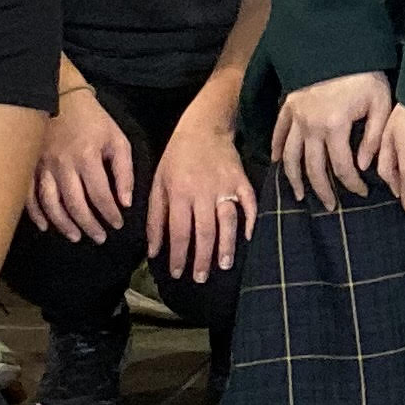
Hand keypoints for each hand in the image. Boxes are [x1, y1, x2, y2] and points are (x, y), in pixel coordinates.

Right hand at [30, 81, 136, 241]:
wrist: (60, 97)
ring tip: (76, 237)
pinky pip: (29, 195)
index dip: (109, 214)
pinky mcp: (30, 165)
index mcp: (87, 157)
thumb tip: (125, 201)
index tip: (117, 224)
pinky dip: (36, 213)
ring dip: (63, 224)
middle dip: (88, 225)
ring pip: (51, 203)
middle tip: (99, 238)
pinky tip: (46, 226)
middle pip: (75, 204)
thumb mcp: (117, 139)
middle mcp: (63, 164)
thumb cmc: (93, 120)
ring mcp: (43, 166)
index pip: (100, 195)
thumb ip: (124, 171)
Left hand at [150, 104, 257, 282]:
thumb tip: (153, 250)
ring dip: (226, 245)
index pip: (179, 231)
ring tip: (224, 265)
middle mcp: (202, 192)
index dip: (178, 255)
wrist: (204, 126)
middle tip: (201, 278)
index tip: (177, 273)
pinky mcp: (241, 180)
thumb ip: (155, 217)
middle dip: (202, 258)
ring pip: (227, 221)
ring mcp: (225, 186)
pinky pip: (249, 203)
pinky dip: (251, 220)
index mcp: (179, 192)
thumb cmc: (176, 157)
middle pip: (204, 232)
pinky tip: (249, 237)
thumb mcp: (158, 183)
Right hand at [273, 71, 391, 209]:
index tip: (363, 191)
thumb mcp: (380, 102)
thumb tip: (364, 166)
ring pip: (290, 156)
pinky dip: (275, 148)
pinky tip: (276, 162)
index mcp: (334, 126)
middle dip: (323, 191)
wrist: (338, 41)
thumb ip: (374, 137)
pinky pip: (278, 132)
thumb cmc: (364, 72)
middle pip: (312, 168)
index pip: (341, 167)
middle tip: (331, 206)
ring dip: (294, 179)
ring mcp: (296, 116)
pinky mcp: (289, 105)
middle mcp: (310, 126)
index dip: (352, 184)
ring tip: (301, 196)